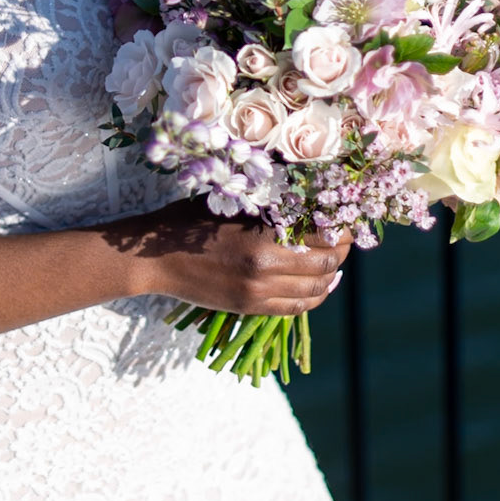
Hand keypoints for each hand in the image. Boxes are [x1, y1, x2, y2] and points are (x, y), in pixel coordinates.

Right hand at [130, 201, 349, 317]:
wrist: (154, 258)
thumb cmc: (189, 220)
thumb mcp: (230, 200)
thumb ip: (268, 201)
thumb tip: (308, 191)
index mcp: (261, 237)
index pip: (321, 234)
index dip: (340, 226)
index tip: (345, 216)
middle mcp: (264, 269)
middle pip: (325, 263)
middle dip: (342, 249)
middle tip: (345, 236)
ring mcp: (257, 293)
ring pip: (315, 289)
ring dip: (332, 274)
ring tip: (337, 260)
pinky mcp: (250, 308)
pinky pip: (296, 308)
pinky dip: (315, 297)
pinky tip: (322, 285)